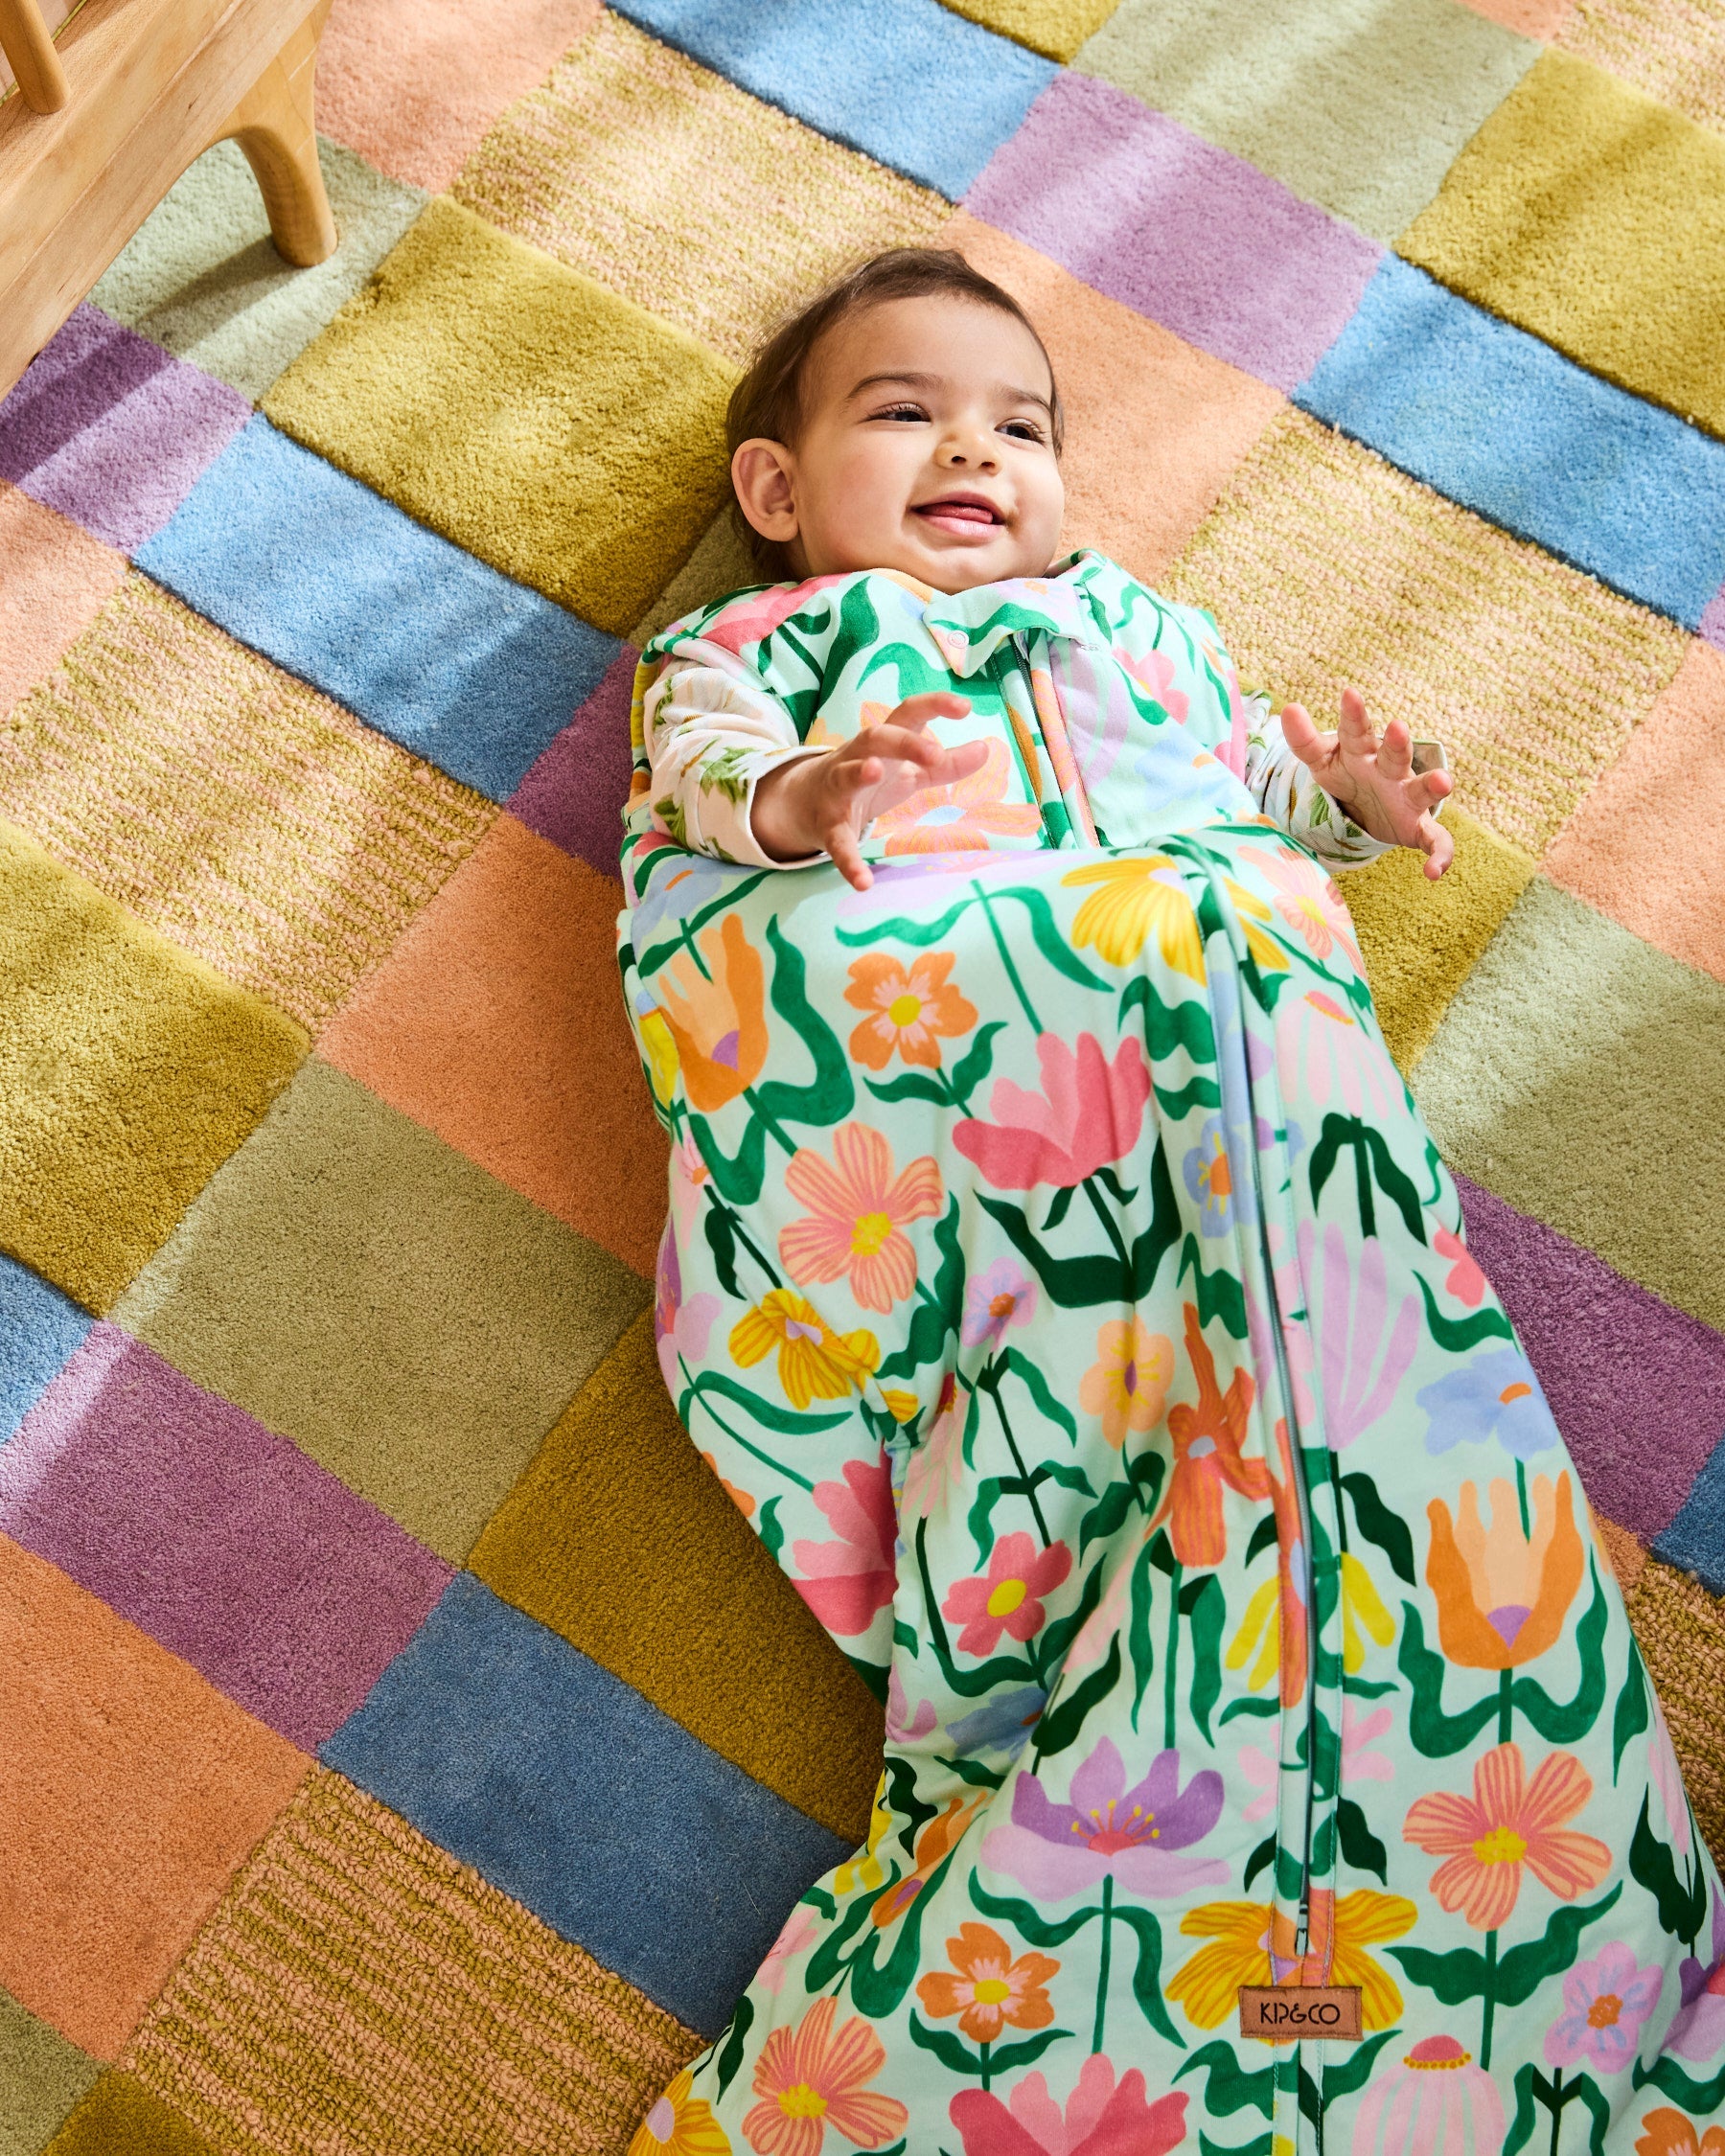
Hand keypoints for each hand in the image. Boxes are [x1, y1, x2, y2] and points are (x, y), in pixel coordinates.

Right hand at [753, 692, 982, 890]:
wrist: (803, 803)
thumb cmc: (867, 780)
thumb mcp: (908, 770)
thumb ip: (945, 763)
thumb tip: (986, 749)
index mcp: (882, 743)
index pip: (907, 714)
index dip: (934, 705)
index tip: (965, 707)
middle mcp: (857, 758)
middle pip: (876, 738)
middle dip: (903, 742)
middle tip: (933, 753)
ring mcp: (838, 791)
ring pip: (844, 776)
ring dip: (858, 772)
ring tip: (874, 773)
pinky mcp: (827, 827)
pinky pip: (837, 843)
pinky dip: (849, 862)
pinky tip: (864, 882)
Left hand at [1279, 688, 1454, 880]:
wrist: (1368, 810)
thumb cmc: (1347, 775)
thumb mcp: (1323, 761)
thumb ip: (1304, 740)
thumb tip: (1288, 708)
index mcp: (1364, 752)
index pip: (1355, 731)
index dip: (1352, 715)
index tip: (1349, 693)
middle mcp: (1391, 770)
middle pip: (1395, 754)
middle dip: (1397, 743)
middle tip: (1397, 727)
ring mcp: (1408, 797)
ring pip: (1423, 790)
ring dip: (1434, 786)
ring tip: (1444, 782)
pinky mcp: (1417, 827)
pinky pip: (1435, 840)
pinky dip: (1439, 855)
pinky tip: (1433, 872)